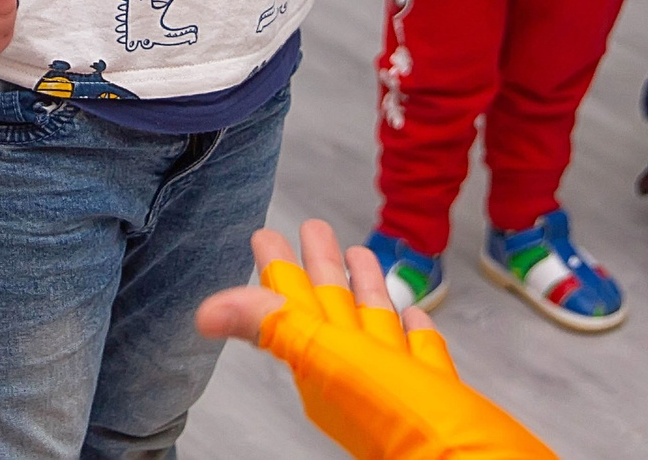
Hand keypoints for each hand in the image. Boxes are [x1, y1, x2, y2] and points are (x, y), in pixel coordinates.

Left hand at [195, 220, 558, 459]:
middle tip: (312, 226)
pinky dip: (416, 333)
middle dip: (321, 268)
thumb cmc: (407, 421)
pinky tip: (415, 313)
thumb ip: (279, 329)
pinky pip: (422, 358)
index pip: (294, 307)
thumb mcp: (333, 362)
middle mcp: (361, 376)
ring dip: (366, 291)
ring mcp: (402, 387)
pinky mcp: (441, 398)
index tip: (265, 235)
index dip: (279, 271)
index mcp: (328, 366)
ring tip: (360, 252)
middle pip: (333, 311)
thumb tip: (205, 312)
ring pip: (377, 328)